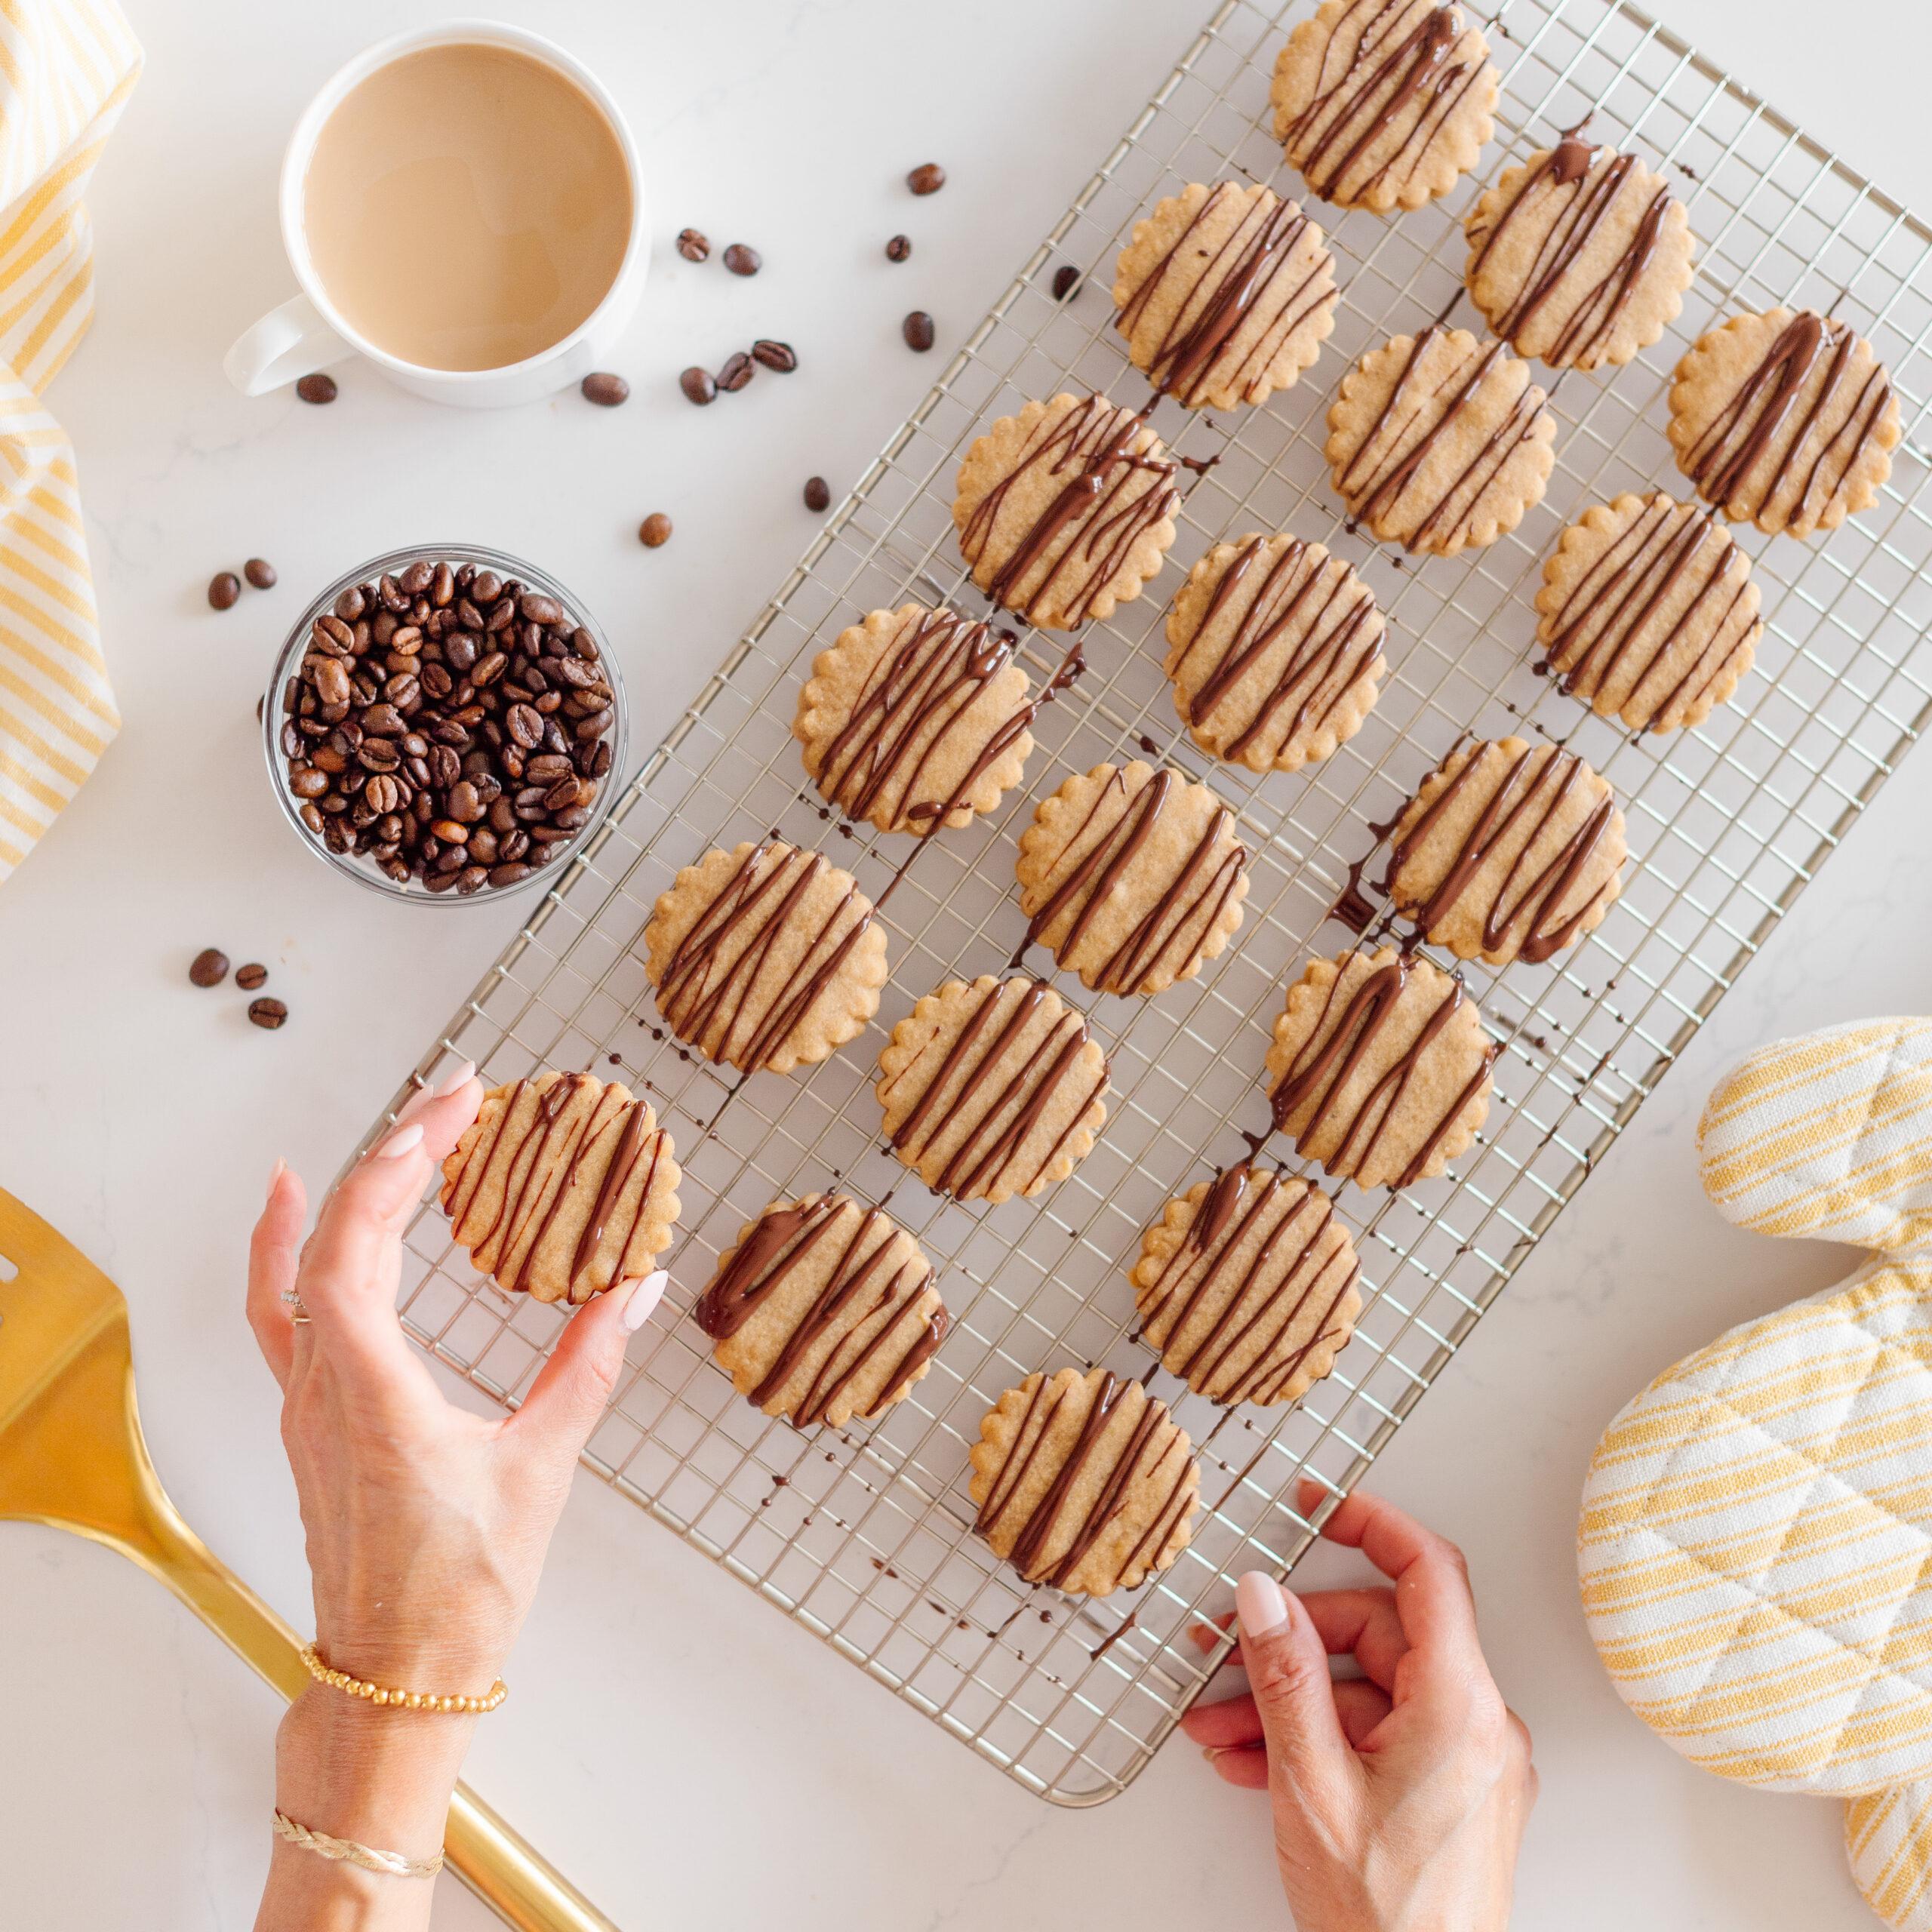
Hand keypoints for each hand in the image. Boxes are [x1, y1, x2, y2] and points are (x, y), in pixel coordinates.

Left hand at [245, 1065, 666, 1925]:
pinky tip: (299, 1226)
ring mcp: (307, 1408)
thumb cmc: (460, 1596)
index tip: (456, 1105)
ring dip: (340, 1196)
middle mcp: (320, 1388)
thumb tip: (636, 1290)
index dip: (402, 1158)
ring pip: (294, 1274)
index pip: (358, 1238)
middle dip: (388, 1156)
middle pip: (327, 1238)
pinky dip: (286, 1257)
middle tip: (451, 1102)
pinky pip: (280, 1319)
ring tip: (381, 1140)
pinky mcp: (315, 1427)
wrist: (397, 1685)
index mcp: (367, 1389)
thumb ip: (587, 1367)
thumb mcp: (540, 1469)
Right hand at [1180, 1483, 1534, 1931]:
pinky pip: (1381, 1738)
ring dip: (1288, 1703)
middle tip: (1222, 1657)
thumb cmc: (1386, 1920)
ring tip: (1218, 1730)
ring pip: (1370, 1693)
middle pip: (1380, 1636)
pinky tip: (1255, 1764)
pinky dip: (1319, 1741)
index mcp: (1460, 1707)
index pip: (1428, 1572)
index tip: (1320, 1506)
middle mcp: (1477, 1725)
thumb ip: (1284, 1677)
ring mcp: (1467, 1764)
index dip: (1372, 1524)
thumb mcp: (1311, 1783)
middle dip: (1291, 1645)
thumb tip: (1262, 1596)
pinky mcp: (1451, 1798)